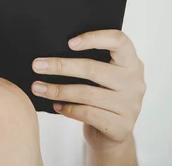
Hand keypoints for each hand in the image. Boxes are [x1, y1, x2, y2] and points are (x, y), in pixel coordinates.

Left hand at [30, 29, 145, 151]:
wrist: (114, 132)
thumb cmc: (102, 95)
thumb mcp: (104, 74)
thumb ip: (92, 60)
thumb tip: (52, 50)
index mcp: (131, 62)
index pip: (119, 41)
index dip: (95, 38)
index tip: (69, 42)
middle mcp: (134, 82)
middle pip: (93, 69)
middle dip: (60, 66)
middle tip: (37, 65)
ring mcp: (130, 105)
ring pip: (86, 93)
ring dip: (57, 90)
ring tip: (38, 88)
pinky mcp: (121, 126)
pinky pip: (87, 113)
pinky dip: (67, 108)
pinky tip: (55, 105)